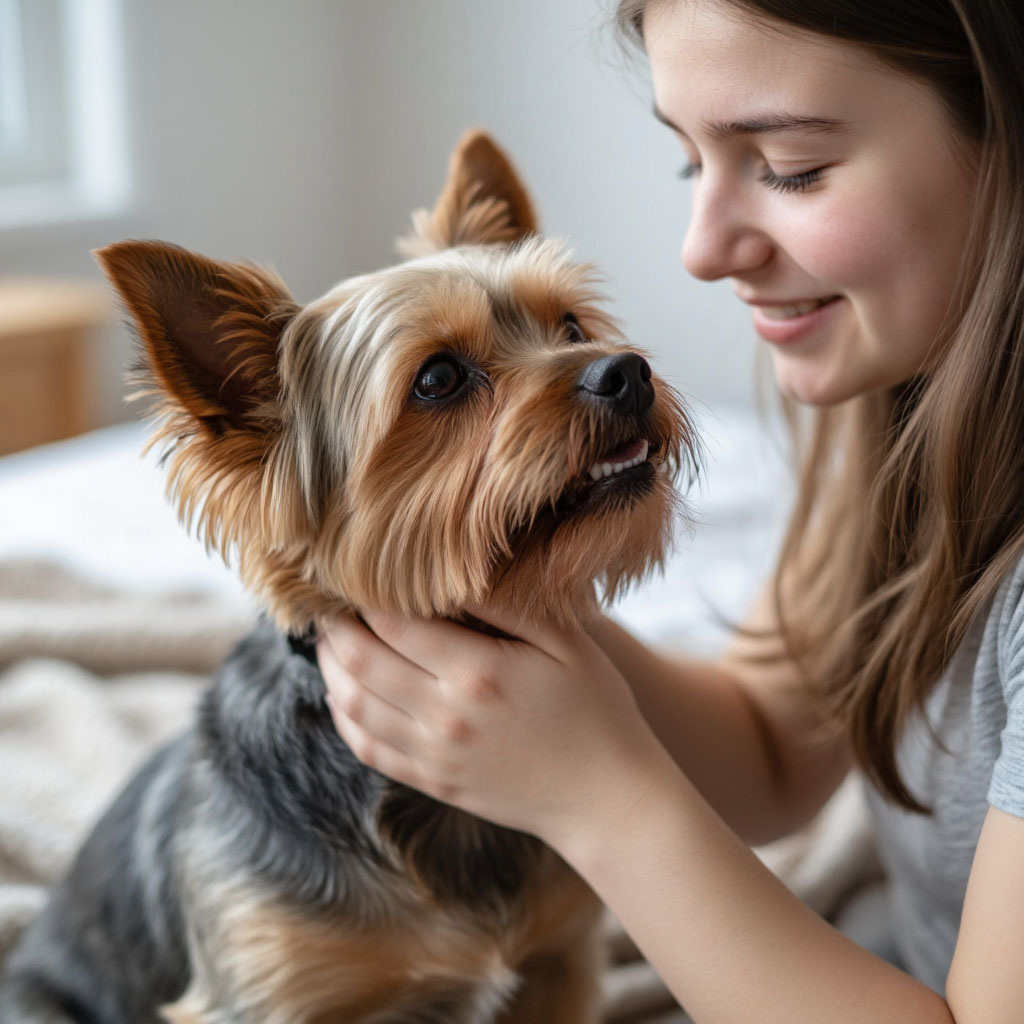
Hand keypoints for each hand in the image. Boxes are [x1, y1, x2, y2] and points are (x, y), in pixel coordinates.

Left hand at [316, 606, 672, 851]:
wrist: (606, 799)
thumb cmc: (596, 710)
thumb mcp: (566, 643)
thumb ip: (507, 606)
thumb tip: (452, 574)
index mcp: (477, 673)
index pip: (394, 623)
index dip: (364, 595)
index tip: (355, 573)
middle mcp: (445, 716)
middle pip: (361, 662)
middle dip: (335, 627)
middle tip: (327, 602)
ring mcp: (434, 755)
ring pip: (353, 706)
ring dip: (330, 668)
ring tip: (329, 641)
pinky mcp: (432, 781)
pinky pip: (367, 748)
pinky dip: (343, 717)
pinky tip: (342, 693)